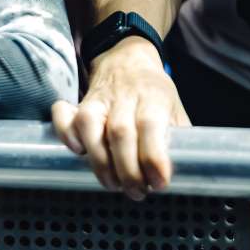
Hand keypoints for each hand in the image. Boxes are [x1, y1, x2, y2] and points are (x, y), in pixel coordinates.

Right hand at [52, 36, 189, 199]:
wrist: (127, 56)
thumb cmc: (155, 93)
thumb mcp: (176, 110)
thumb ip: (179, 139)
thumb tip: (185, 175)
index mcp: (153, 96)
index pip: (150, 124)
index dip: (153, 157)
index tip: (159, 182)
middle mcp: (124, 95)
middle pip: (120, 131)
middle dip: (127, 170)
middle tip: (137, 192)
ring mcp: (98, 98)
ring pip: (89, 125)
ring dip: (99, 161)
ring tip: (112, 184)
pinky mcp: (79, 102)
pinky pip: (64, 115)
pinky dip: (66, 133)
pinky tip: (77, 151)